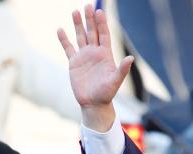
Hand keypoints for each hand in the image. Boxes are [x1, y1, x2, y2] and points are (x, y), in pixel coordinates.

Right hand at [57, 4, 133, 131]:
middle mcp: (95, 53)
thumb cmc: (107, 94)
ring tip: (75, 11)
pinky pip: (68, 48)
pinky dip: (64, 39)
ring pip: (80, 37)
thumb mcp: (115, 81)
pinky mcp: (74, 63)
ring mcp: (84, 57)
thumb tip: (131, 58)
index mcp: (105, 55)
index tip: (99, 11)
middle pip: (92, 32)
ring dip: (77, 25)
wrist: (94, 103)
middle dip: (89, 19)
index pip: (104, 35)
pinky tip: (61, 30)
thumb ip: (122, 69)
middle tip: (87, 5)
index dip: (101, 23)